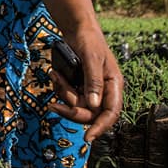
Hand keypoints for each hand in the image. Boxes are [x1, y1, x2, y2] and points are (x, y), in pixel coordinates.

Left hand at [48, 26, 122, 141]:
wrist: (77, 29)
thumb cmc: (89, 41)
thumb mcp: (91, 59)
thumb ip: (93, 82)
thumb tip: (94, 105)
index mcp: (114, 86)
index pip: (111, 113)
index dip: (101, 127)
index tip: (88, 137)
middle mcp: (103, 91)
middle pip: (90, 113)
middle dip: (71, 110)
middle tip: (53, 105)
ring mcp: (90, 89)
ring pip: (76, 105)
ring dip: (63, 93)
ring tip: (55, 75)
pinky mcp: (79, 85)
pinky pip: (68, 95)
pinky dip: (60, 87)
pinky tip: (54, 74)